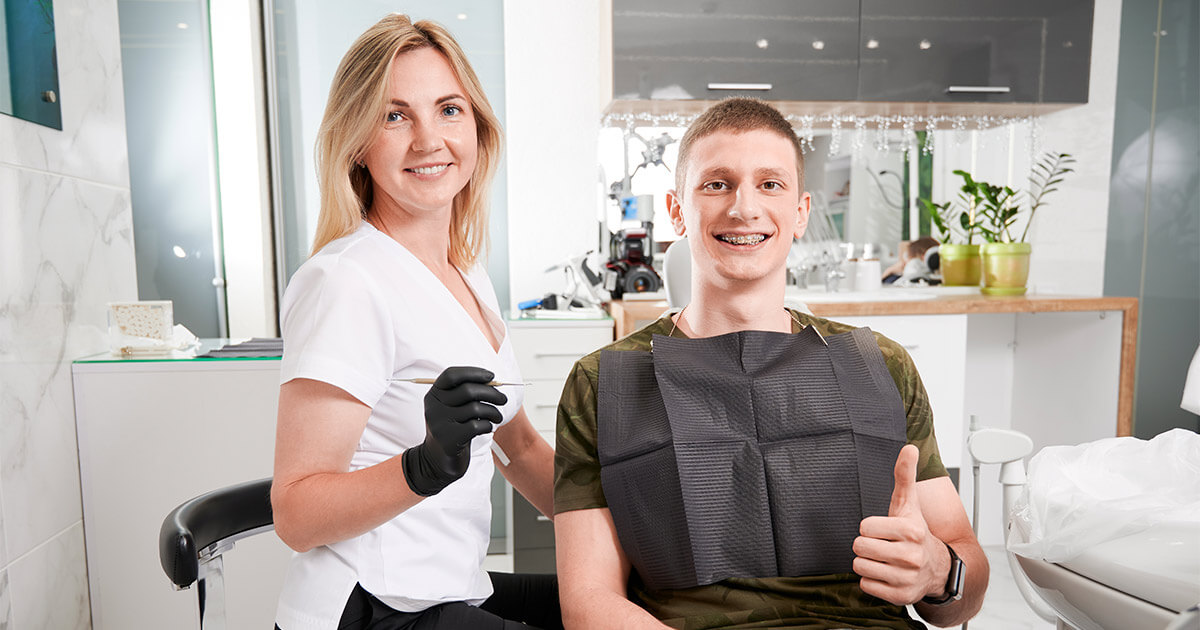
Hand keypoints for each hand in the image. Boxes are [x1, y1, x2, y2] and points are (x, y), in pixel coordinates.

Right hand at [401, 366, 506, 495]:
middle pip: (468, 390)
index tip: (492, 376)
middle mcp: (433, 407)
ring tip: (497, 417)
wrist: (437, 460)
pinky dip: (488, 426)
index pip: (452, 375)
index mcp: (434, 394)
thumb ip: (466, 394)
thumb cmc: (452, 428)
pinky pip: (476, 426)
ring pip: (475, 408)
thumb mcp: (452, 408)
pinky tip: (487, 428)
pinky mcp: (449, 439)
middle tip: (503, 399)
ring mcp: (439, 423)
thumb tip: (493, 382)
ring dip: (493, 412)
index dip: (473, 372)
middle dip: (491, 393)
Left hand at [853, 444, 948, 604]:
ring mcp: (906, 578)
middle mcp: (911, 556)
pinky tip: (886, 574)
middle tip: (882, 545)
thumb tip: (909, 448)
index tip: (884, 530)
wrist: (937, 568)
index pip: (864, 527)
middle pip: (859, 547)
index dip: (870, 528)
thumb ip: (905, 475)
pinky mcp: (901, 596)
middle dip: (866, 545)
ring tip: (884, 559)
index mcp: (911, 530)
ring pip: (860, 566)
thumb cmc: (915, 532)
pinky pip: (865, 585)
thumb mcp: (910, 503)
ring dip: (868, 563)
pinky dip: (871, 581)